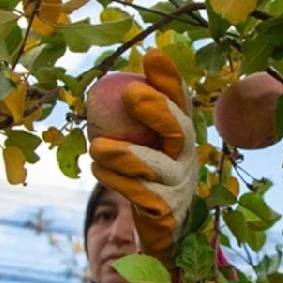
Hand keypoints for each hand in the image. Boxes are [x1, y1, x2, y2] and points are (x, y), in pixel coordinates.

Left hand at [90, 49, 197, 262]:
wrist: (156, 226)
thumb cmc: (142, 173)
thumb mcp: (139, 141)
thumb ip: (127, 117)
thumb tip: (101, 82)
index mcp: (181, 133)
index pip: (181, 101)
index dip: (170, 79)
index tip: (152, 56)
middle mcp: (187, 157)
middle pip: (180, 130)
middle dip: (158, 108)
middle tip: (130, 92)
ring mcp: (179, 186)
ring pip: (155, 166)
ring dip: (124, 154)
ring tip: (95, 147)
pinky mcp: (165, 212)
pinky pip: (139, 193)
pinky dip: (116, 180)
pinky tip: (98, 168)